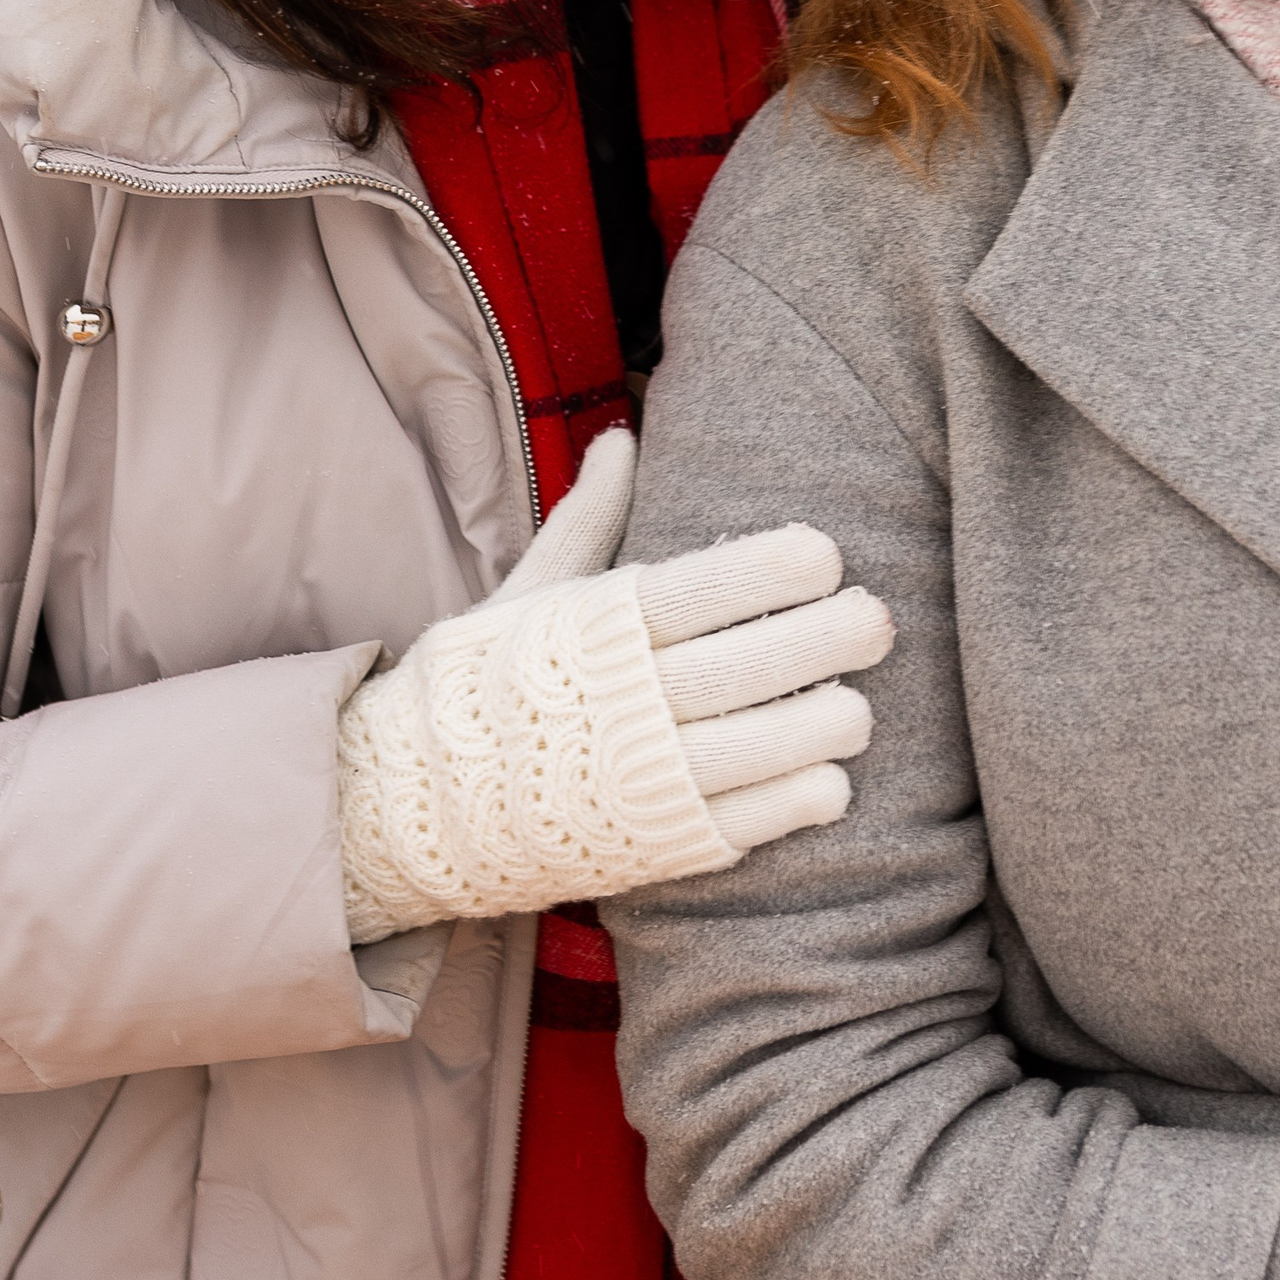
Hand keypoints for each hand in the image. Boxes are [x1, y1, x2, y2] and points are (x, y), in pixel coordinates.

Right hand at [335, 429, 892, 939]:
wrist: (400, 811)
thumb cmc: (478, 687)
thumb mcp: (523, 593)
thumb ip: (586, 519)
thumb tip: (622, 433)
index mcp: (595, 630)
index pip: (697, 590)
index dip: (767, 571)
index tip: (825, 553)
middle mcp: (622, 703)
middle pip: (745, 665)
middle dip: (824, 640)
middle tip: (878, 619)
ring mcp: (639, 781)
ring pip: (757, 750)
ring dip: (823, 726)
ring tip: (859, 707)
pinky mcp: (651, 846)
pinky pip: (741, 826)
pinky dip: (795, 803)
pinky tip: (830, 780)